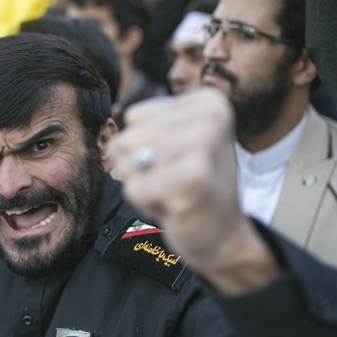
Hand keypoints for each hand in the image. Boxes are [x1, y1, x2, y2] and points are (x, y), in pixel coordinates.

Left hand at [110, 88, 279, 293]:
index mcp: (207, 102)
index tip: (175, 162)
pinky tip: (174, 207)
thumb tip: (113, 144)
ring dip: (143, 186)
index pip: (134, 117)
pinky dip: (146, 204)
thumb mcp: (175, 144)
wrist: (223, 234)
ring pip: (128, 163)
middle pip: (127, 139)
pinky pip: (134, 188)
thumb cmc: (193, 186)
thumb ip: (142, 129)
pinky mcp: (194, 179)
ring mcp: (205, 146)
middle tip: (172, 182)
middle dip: (139, 169)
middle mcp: (209, 117)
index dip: (143, 146)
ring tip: (173, 192)